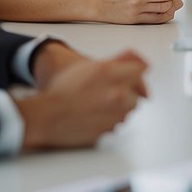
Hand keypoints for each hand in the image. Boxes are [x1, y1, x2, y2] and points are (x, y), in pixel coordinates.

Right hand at [17, 49, 148, 149]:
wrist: (49, 115)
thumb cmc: (64, 90)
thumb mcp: (91, 66)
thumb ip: (119, 61)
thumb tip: (140, 63)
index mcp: (111, 72)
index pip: (142, 68)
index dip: (137, 71)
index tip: (134, 75)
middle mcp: (117, 93)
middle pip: (139, 92)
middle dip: (128, 91)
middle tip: (108, 90)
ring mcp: (115, 114)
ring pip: (129, 109)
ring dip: (120, 106)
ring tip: (99, 103)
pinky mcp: (110, 129)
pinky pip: (118, 123)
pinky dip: (111, 119)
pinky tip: (96, 114)